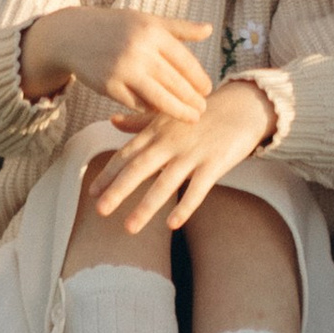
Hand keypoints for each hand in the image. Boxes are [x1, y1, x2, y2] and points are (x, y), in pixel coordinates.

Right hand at [18, 6, 214, 116]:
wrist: (74, 35)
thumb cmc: (117, 27)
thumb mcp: (147, 20)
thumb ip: (179, 28)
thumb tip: (210, 29)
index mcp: (152, 31)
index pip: (184, 60)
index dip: (198, 78)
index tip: (208, 90)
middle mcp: (139, 49)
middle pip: (174, 82)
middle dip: (191, 99)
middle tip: (203, 110)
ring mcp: (123, 69)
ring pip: (158, 97)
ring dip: (177, 111)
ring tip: (191, 118)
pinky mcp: (109, 86)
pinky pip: (137, 104)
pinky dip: (150, 110)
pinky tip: (161, 113)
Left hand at [90, 76, 276, 232]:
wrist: (242, 105)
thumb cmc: (201, 113)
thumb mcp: (168, 114)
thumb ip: (139, 121)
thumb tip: (112, 122)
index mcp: (157, 131)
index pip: (128, 153)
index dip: (109, 173)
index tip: (91, 191)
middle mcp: (171, 142)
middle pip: (140, 167)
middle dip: (118, 189)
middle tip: (100, 210)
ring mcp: (193, 153)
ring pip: (165, 182)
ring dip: (146, 206)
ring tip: (129, 227)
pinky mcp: (215, 163)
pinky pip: (198, 188)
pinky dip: (185, 206)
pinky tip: (172, 225)